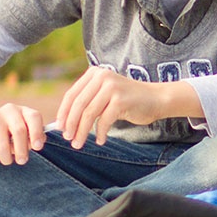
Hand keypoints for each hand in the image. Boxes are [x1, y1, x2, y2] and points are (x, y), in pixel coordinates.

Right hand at [0, 104, 45, 164]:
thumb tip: (36, 144)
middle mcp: (10, 110)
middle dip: (21, 150)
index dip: (37, 133)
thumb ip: (32, 137)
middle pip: (19, 131)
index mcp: (25, 111)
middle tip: (22, 161)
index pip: (34, 117)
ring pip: (3, 143)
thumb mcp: (25, 131)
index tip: (37, 147)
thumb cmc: (11, 132)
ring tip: (7, 161)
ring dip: (6, 157)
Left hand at [56, 68, 194, 147]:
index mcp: (94, 73)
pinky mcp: (121, 100)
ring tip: (79, 143)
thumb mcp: (104, 95)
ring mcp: (112, 88)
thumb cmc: (128, 100)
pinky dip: (100, 133)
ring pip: (89, 114)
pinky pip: (104, 120)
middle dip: (71, 124)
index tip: (59, 128)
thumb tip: (62, 122)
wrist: (157, 99)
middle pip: (79, 105)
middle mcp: (102, 77)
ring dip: (82, 131)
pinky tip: (101, 140)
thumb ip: (87, 101)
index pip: (72, 95)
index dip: (63, 113)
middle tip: (68, 139)